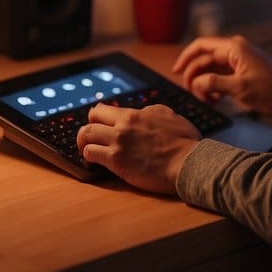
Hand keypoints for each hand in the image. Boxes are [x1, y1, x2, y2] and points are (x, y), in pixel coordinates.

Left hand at [77, 102, 200, 194]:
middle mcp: (122, 125)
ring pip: (86, 136)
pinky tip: (93, 163)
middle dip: (88, 129)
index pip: (102, 109)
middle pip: (90, 120)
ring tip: (87, 151)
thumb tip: (143, 112)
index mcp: (134, 114)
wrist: (187, 162)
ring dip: (84, 143)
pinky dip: (88, 158)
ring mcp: (118, 142)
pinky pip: (91, 154)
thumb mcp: (169, 116)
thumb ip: (151, 112)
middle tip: (90, 138)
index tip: (99, 124)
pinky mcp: (116, 160)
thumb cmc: (184, 142)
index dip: (98, 117)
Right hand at [173, 34, 271, 119]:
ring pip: (211, 68)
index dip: (186, 58)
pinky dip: (214, 85)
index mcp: (234, 48)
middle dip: (195, 74)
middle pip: (204, 58)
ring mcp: (239, 60)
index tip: (176, 72)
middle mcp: (235, 49)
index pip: (201, 46)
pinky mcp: (242, 70)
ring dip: (204, 82)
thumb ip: (214, 82)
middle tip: (191, 92)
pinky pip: (221, 75)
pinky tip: (215, 99)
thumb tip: (195, 81)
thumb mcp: (240, 88)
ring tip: (205, 99)